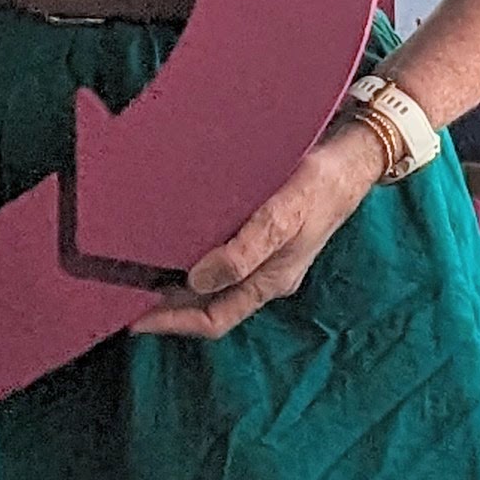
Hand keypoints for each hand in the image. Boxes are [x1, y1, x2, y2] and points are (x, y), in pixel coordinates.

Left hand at [132, 120, 383, 340]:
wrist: (355, 156)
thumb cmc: (322, 185)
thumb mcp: (285, 216)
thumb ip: (245, 252)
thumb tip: (198, 281)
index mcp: (271, 280)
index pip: (214, 318)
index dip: (173, 323)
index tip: (134, 318)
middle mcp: (265, 273)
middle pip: (209, 303)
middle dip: (168, 304)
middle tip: (124, 292)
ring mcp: (264, 254)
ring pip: (212, 280)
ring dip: (176, 280)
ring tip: (139, 269)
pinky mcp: (262, 230)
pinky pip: (220, 254)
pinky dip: (192, 254)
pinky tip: (173, 239)